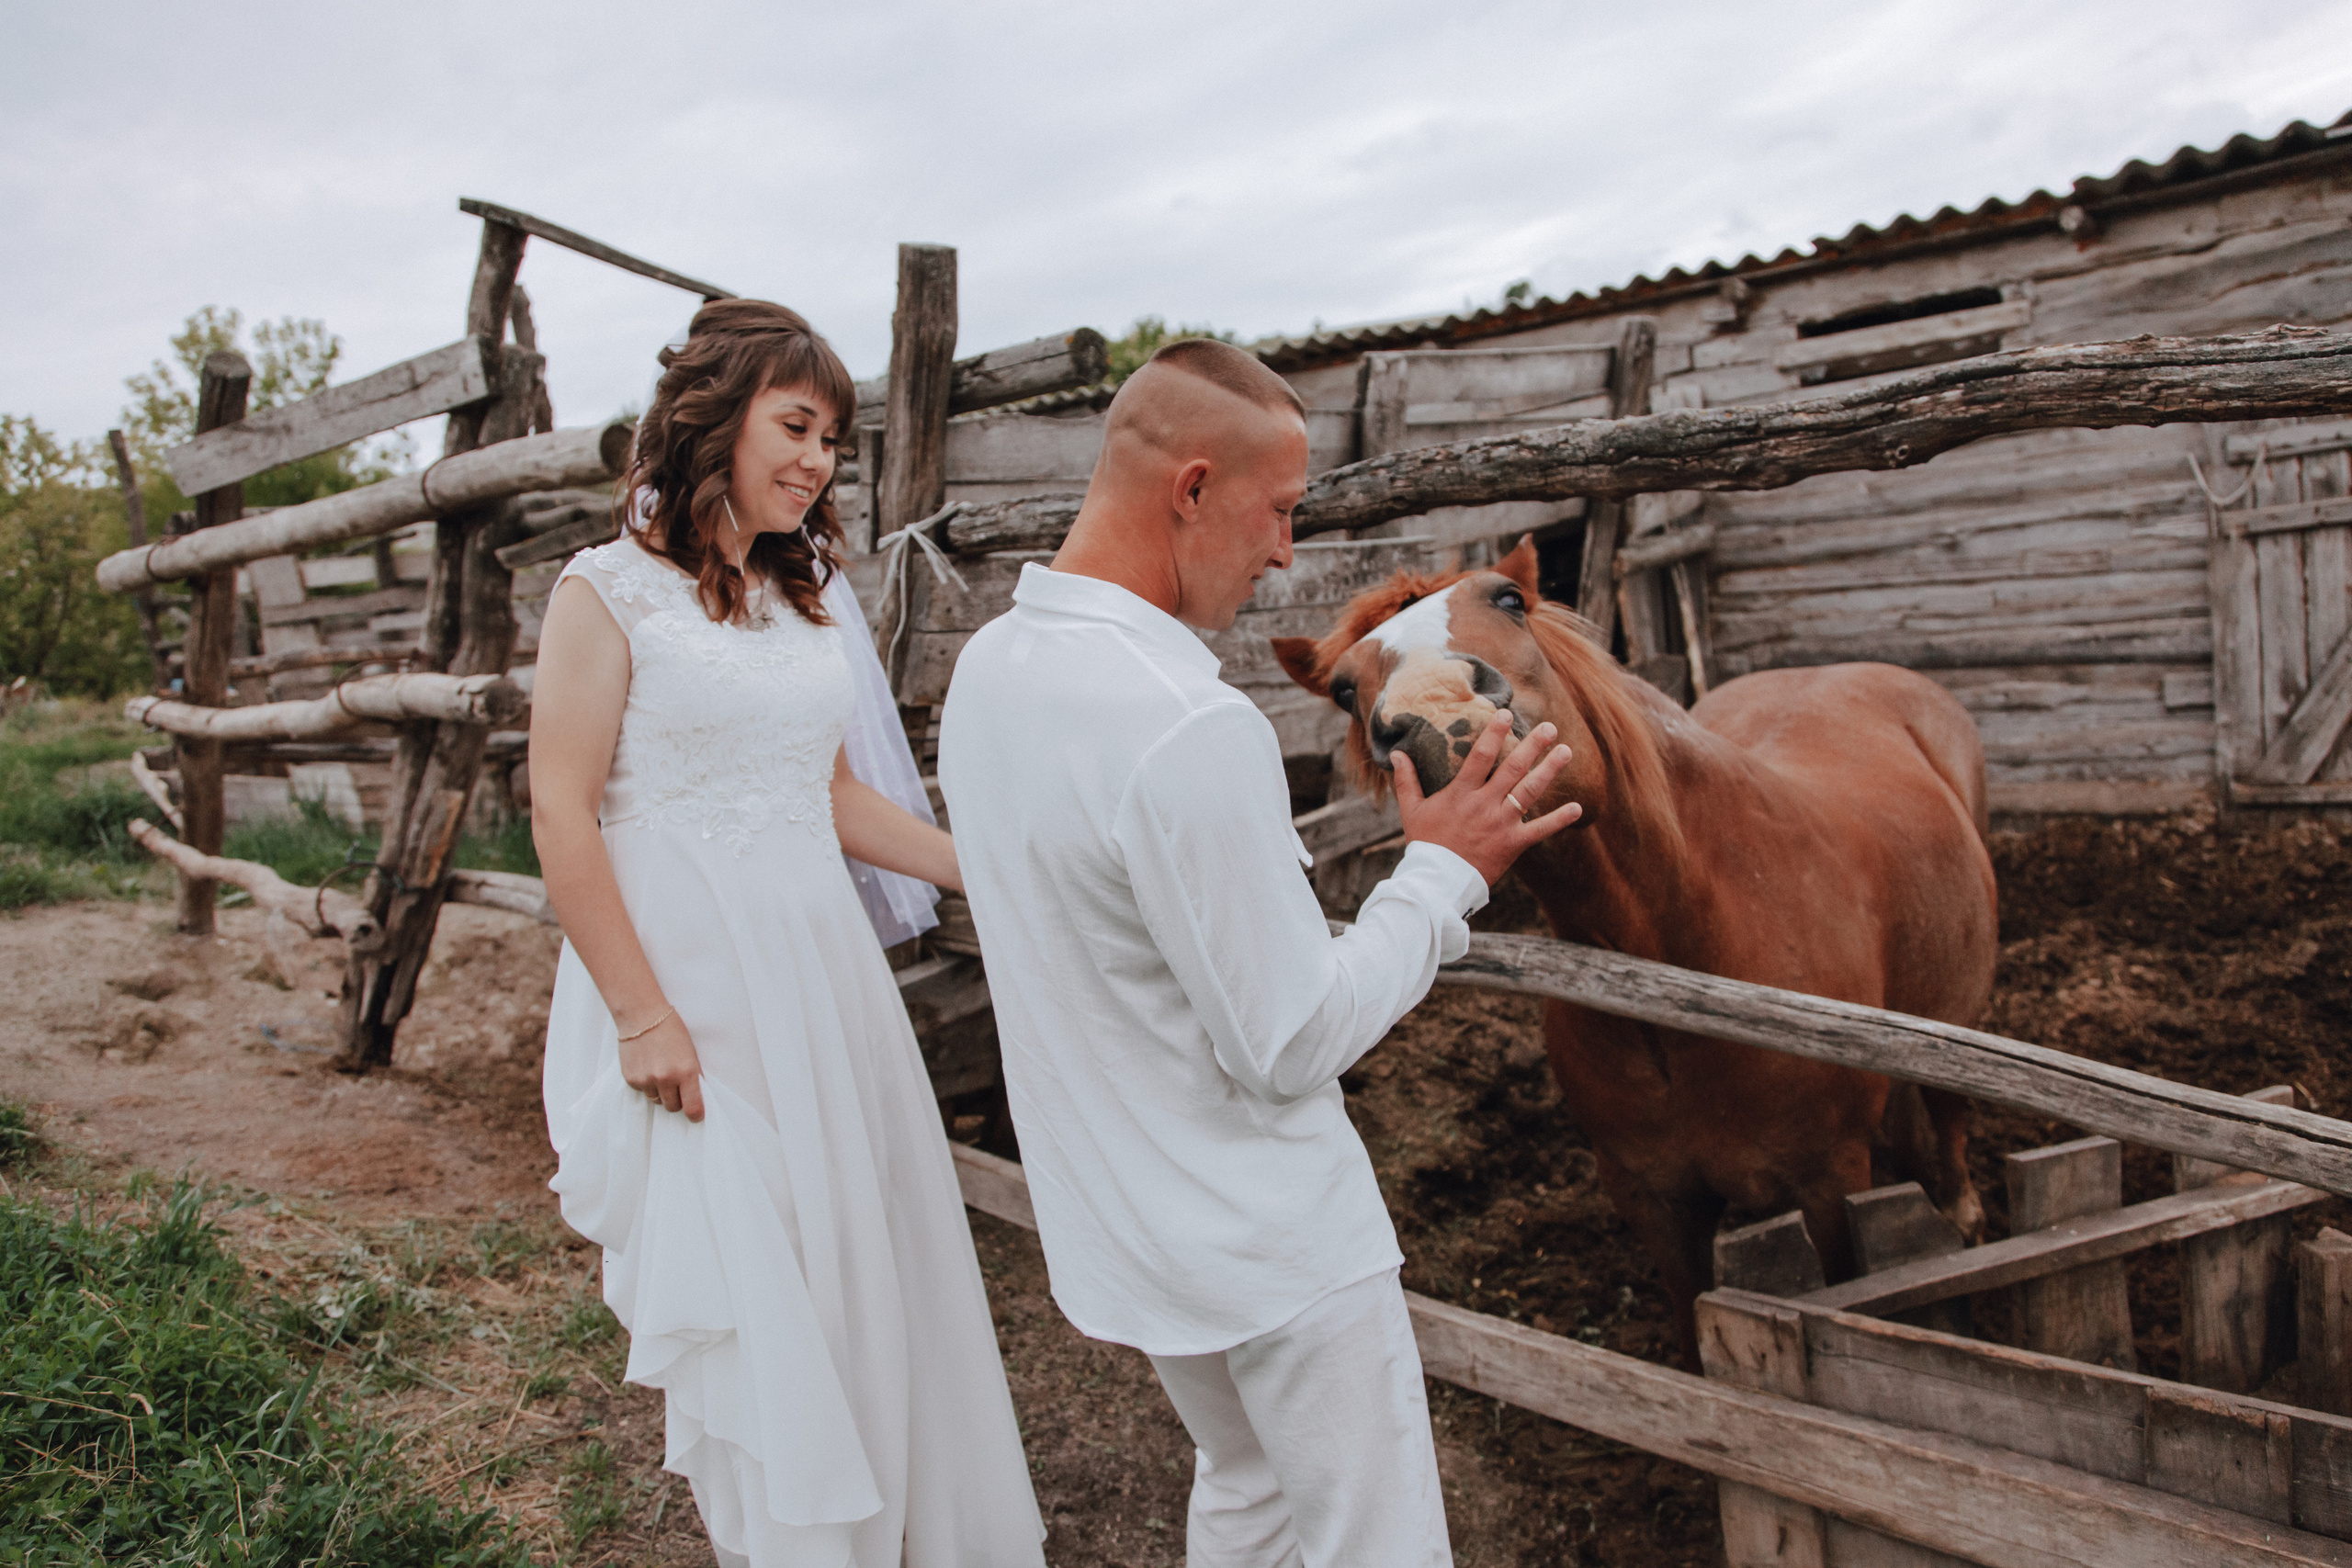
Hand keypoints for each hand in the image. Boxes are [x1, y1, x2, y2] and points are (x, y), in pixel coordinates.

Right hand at [619, 1010, 704, 1121]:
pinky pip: (642, 1091)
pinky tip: (647, 1066)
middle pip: (673, 1107)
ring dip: (660, 1092)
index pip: (692, 1107)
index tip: (696, 1115)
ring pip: (656, 1100)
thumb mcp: (690, 1052)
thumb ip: (693, 1075)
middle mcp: (665, 1079)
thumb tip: (695, 1097)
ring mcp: (646, 1080)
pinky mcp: (631, 1079)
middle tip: (677, 1086)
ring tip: (660, 1071)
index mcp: (686, 1072)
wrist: (642, 1016)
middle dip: (677, 1100)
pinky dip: (646, 1084)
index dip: (695, 1115)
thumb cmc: (671, 1031)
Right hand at [1392, 712, 1581, 886]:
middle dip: (1533, 745)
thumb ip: (1407, 780)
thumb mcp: (1411, 810)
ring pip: (1530, 792)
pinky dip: (1559, 819)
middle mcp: (1484, 804)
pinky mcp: (1513, 844)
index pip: (1480, 756)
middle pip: (1513, 768)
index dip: (1494, 733)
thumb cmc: (1424, 844)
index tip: (1508, 714)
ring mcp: (1501, 824)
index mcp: (1461, 793)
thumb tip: (1397, 753)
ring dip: (1549, 771)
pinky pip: (1541, 830)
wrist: (1437, 882)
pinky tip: (1577, 807)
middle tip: (1549, 727)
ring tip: (1565, 752)